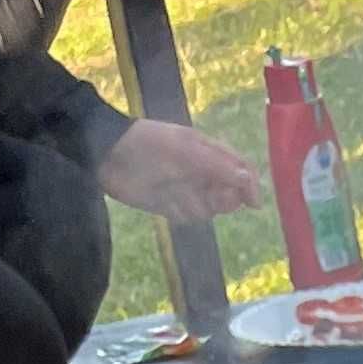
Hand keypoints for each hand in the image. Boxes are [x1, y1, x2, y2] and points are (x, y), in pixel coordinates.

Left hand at [97, 118, 259, 218]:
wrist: (109, 156)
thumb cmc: (150, 145)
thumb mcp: (187, 151)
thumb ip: (219, 166)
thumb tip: (249, 181)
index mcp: (209, 152)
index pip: (241, 170)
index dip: (250, 186)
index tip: (253, 204)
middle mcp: (203, 172)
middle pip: (230, 195)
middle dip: (221, 198)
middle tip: (203, 191)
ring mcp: (188, 189)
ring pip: (210, 209)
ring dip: (197, 206)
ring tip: (175, 192)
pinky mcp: (173, 205)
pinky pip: (189, 217)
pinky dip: (181, 213)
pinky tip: (166, 202)